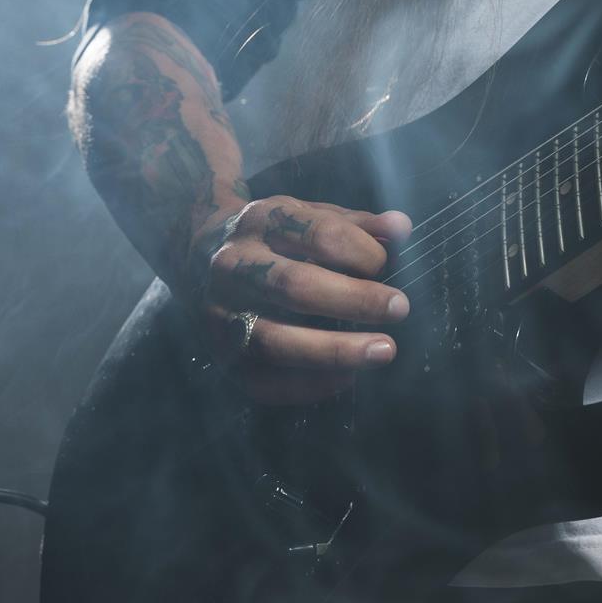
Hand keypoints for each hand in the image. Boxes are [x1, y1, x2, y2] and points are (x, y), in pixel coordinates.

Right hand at [184, 195, 411, 404]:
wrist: (199, 252)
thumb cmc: (275, 237)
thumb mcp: (310, 216)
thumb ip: (358, 224)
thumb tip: (402, 228)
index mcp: (262, 222)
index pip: (316, 234)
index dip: (359, 250)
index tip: (386, 264)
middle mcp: (234, 266)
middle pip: (294, 287)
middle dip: (354, 300)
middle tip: (399, 308)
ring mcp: (221, 314)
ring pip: (275, 340)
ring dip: (335, 350)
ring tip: (384, 350)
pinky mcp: (219, 355)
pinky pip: (262, 382)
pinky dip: (307, 386)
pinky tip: (346, 378)